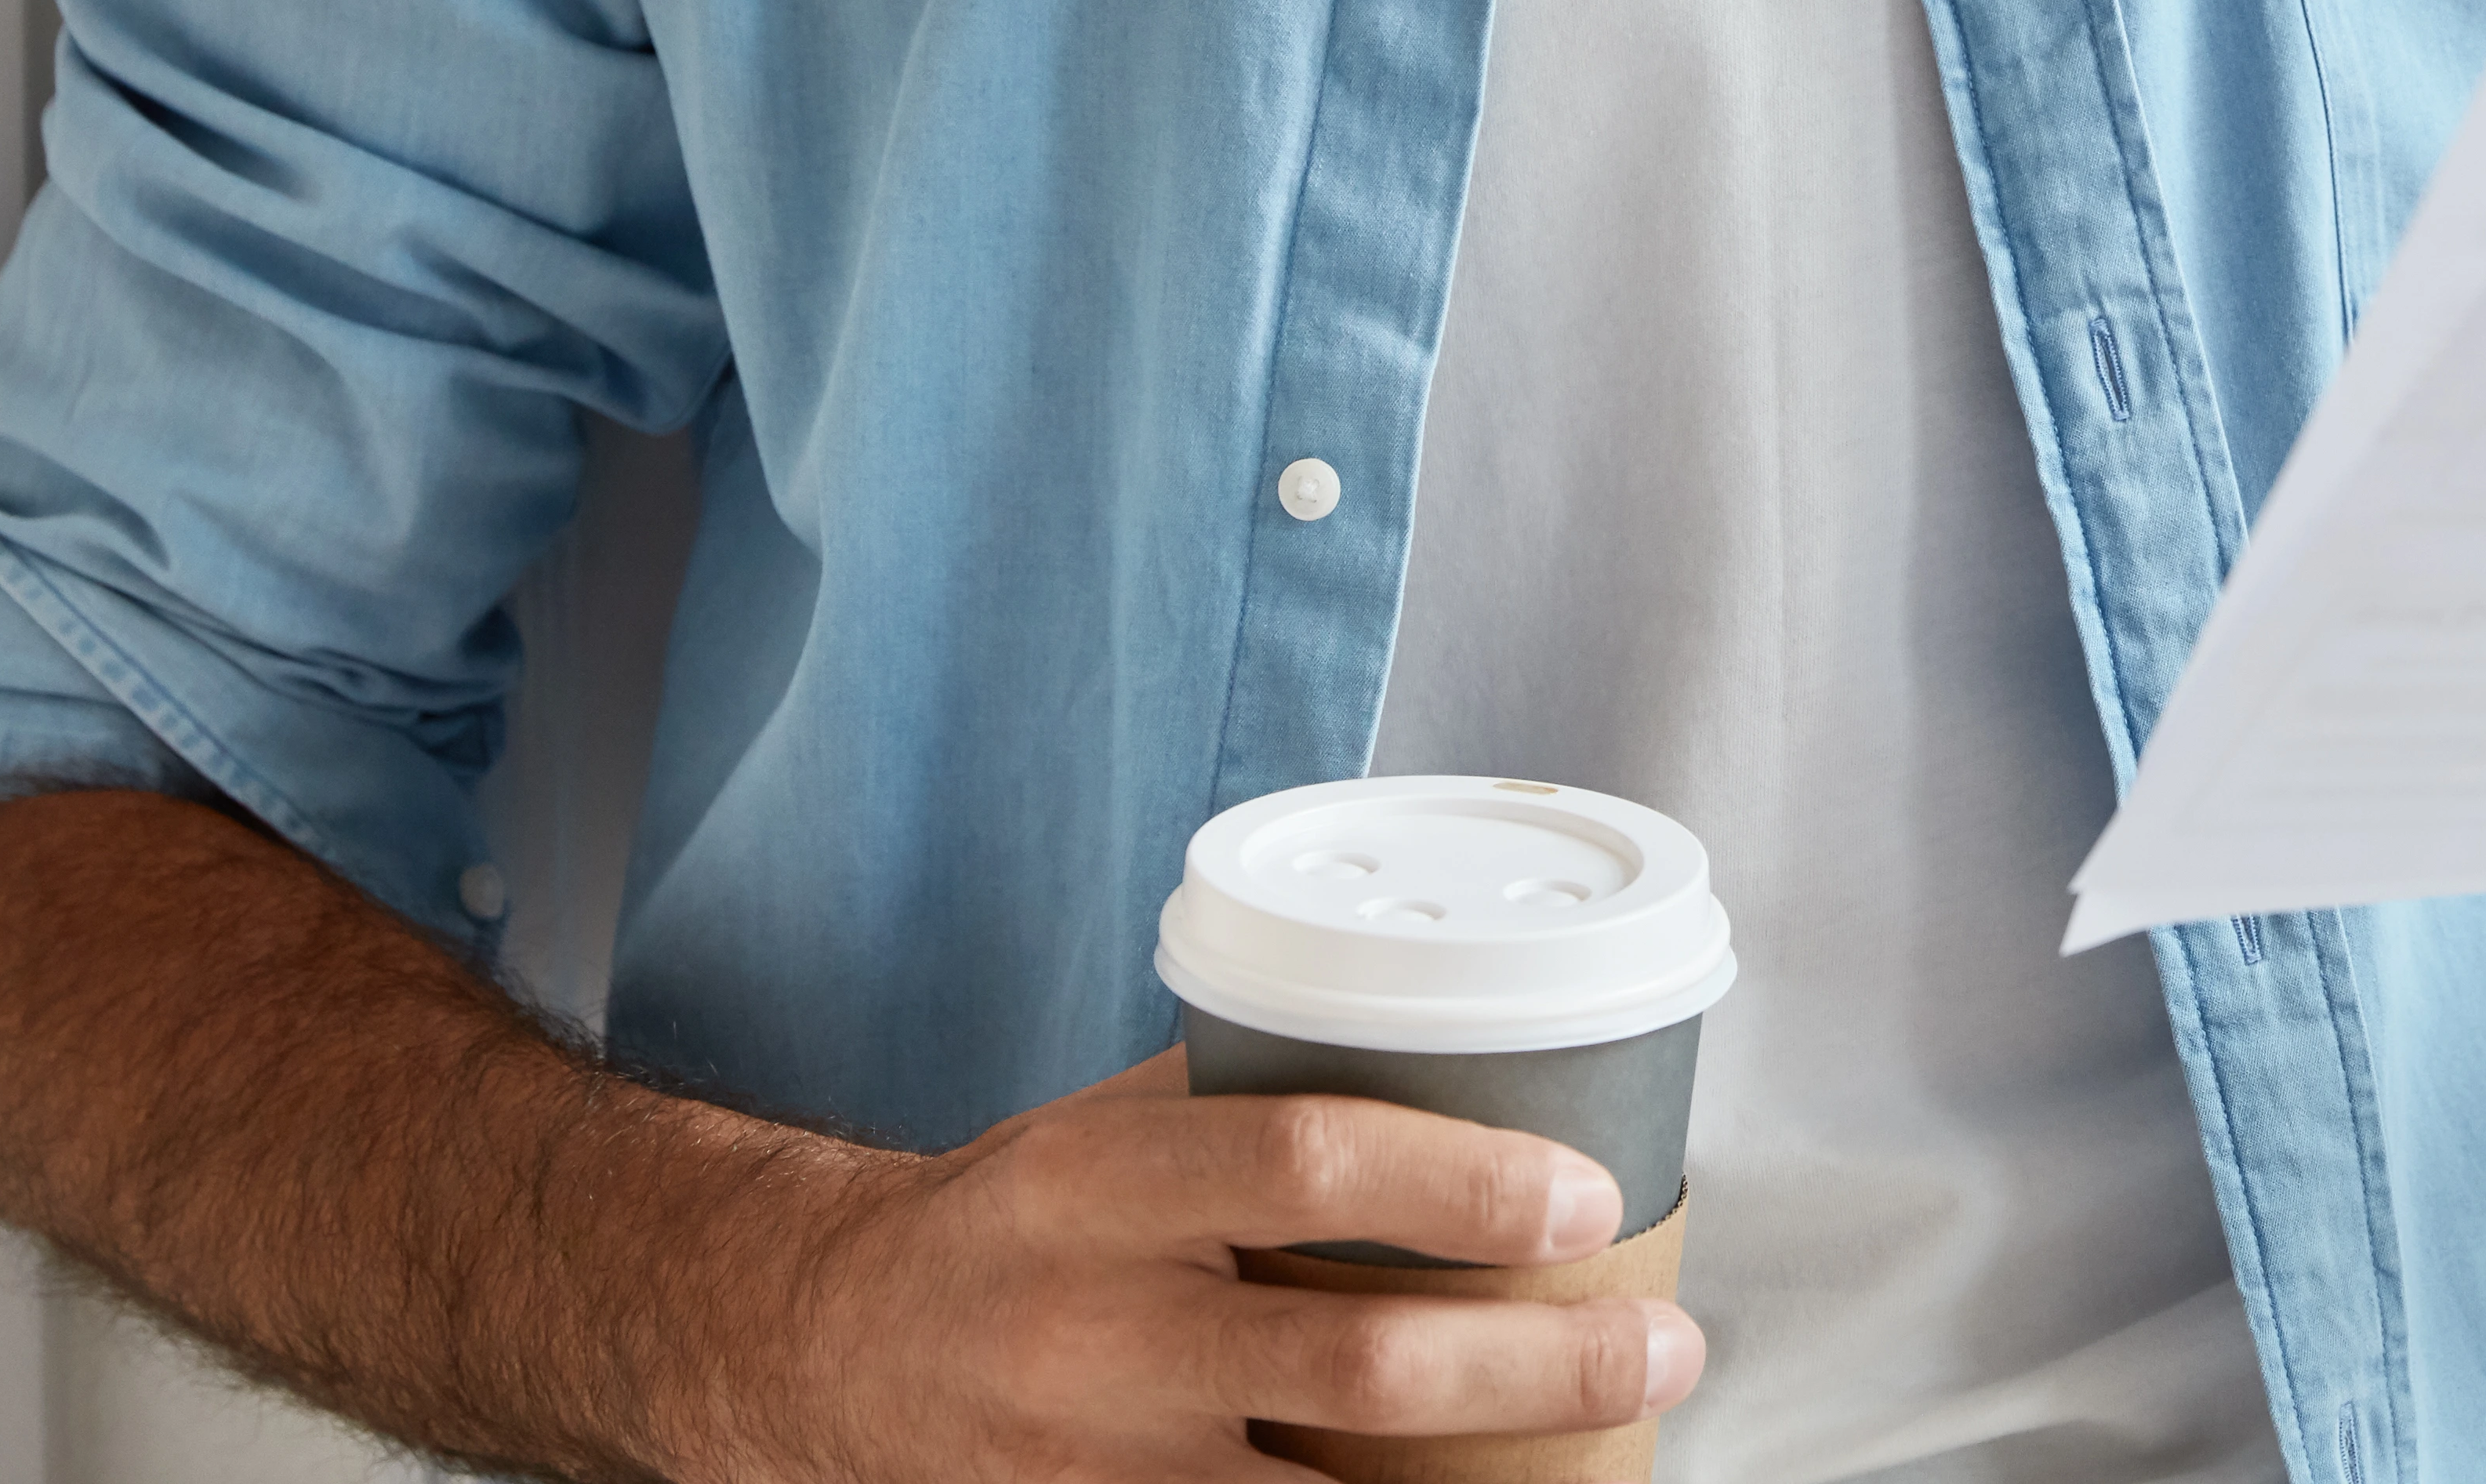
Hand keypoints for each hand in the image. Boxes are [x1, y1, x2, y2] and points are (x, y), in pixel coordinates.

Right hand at [715, 1046, 1701, 1481]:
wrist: (822, 1353)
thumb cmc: (1010, 1223)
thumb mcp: (1105, 1129)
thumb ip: (1255, 1100)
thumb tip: (1466, 1044)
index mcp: (1096, 1190)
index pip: (1300, 1163)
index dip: (1459, 1182)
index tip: (1588, 1194)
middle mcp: (1091, 1339)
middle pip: (1352, 1367)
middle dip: (1537, 1366)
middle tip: (1663, 1343)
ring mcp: (1092, 1472)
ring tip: (1611, 1457)